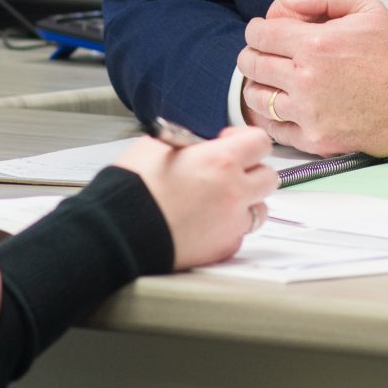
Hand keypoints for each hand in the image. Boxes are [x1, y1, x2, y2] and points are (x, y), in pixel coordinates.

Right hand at [110, 126, 280, 269]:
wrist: (118, 232)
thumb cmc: (131, 189)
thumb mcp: (156, 146)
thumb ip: (189, 143)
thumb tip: (197, 144)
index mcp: (220, 161)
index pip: (260, 142)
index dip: (245, 140)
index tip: (229, 143)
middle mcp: (234, 192)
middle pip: (269, 177)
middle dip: (252, 172)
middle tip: (228, 173)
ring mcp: (232, 223)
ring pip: (260, 209)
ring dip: (245, 202)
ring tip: (218, 201)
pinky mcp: (224, 248)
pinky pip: (239, 233)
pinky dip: (228, 227)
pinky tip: (205, 223)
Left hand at [238, 0, 387, 155]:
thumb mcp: (366, 8)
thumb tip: (288, 0)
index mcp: (314, 45)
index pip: (260, 34)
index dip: (257, 30)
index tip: (262, 32)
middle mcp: (306, 79)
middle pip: (252, 65)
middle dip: (253, 55)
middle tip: (262, 54)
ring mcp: (309, 112)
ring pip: (257, 98)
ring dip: (257, 86)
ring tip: (269, 80)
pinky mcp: (315, 138)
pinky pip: (274, 128)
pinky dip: (270, 117)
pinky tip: (280, 106)